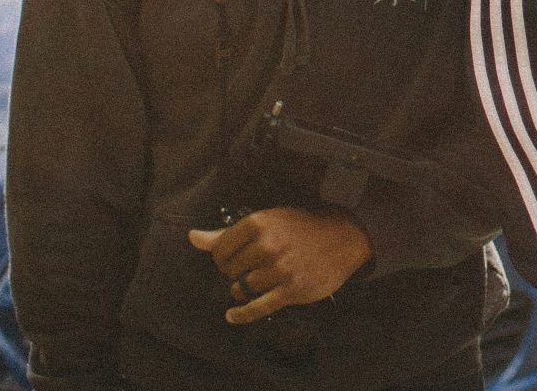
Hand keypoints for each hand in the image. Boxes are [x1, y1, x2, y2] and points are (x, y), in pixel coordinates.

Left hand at [187, 207, 371, 324]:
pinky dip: (241, 315)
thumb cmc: (302, 228)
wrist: (344, 237)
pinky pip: (257, 308)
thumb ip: (227, 233)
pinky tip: (232, 316)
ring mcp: (279, 269)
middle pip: (229, 271)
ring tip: (256, 282)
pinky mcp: (291, 290)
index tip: (233, 259)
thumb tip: (192, 237)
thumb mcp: (267, 221)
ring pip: (242, 289)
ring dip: (243, 290)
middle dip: (234, 273)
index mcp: (258, 223)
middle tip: (249, 269)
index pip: (220, 250)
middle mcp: (267, 245)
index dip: (222, 258)